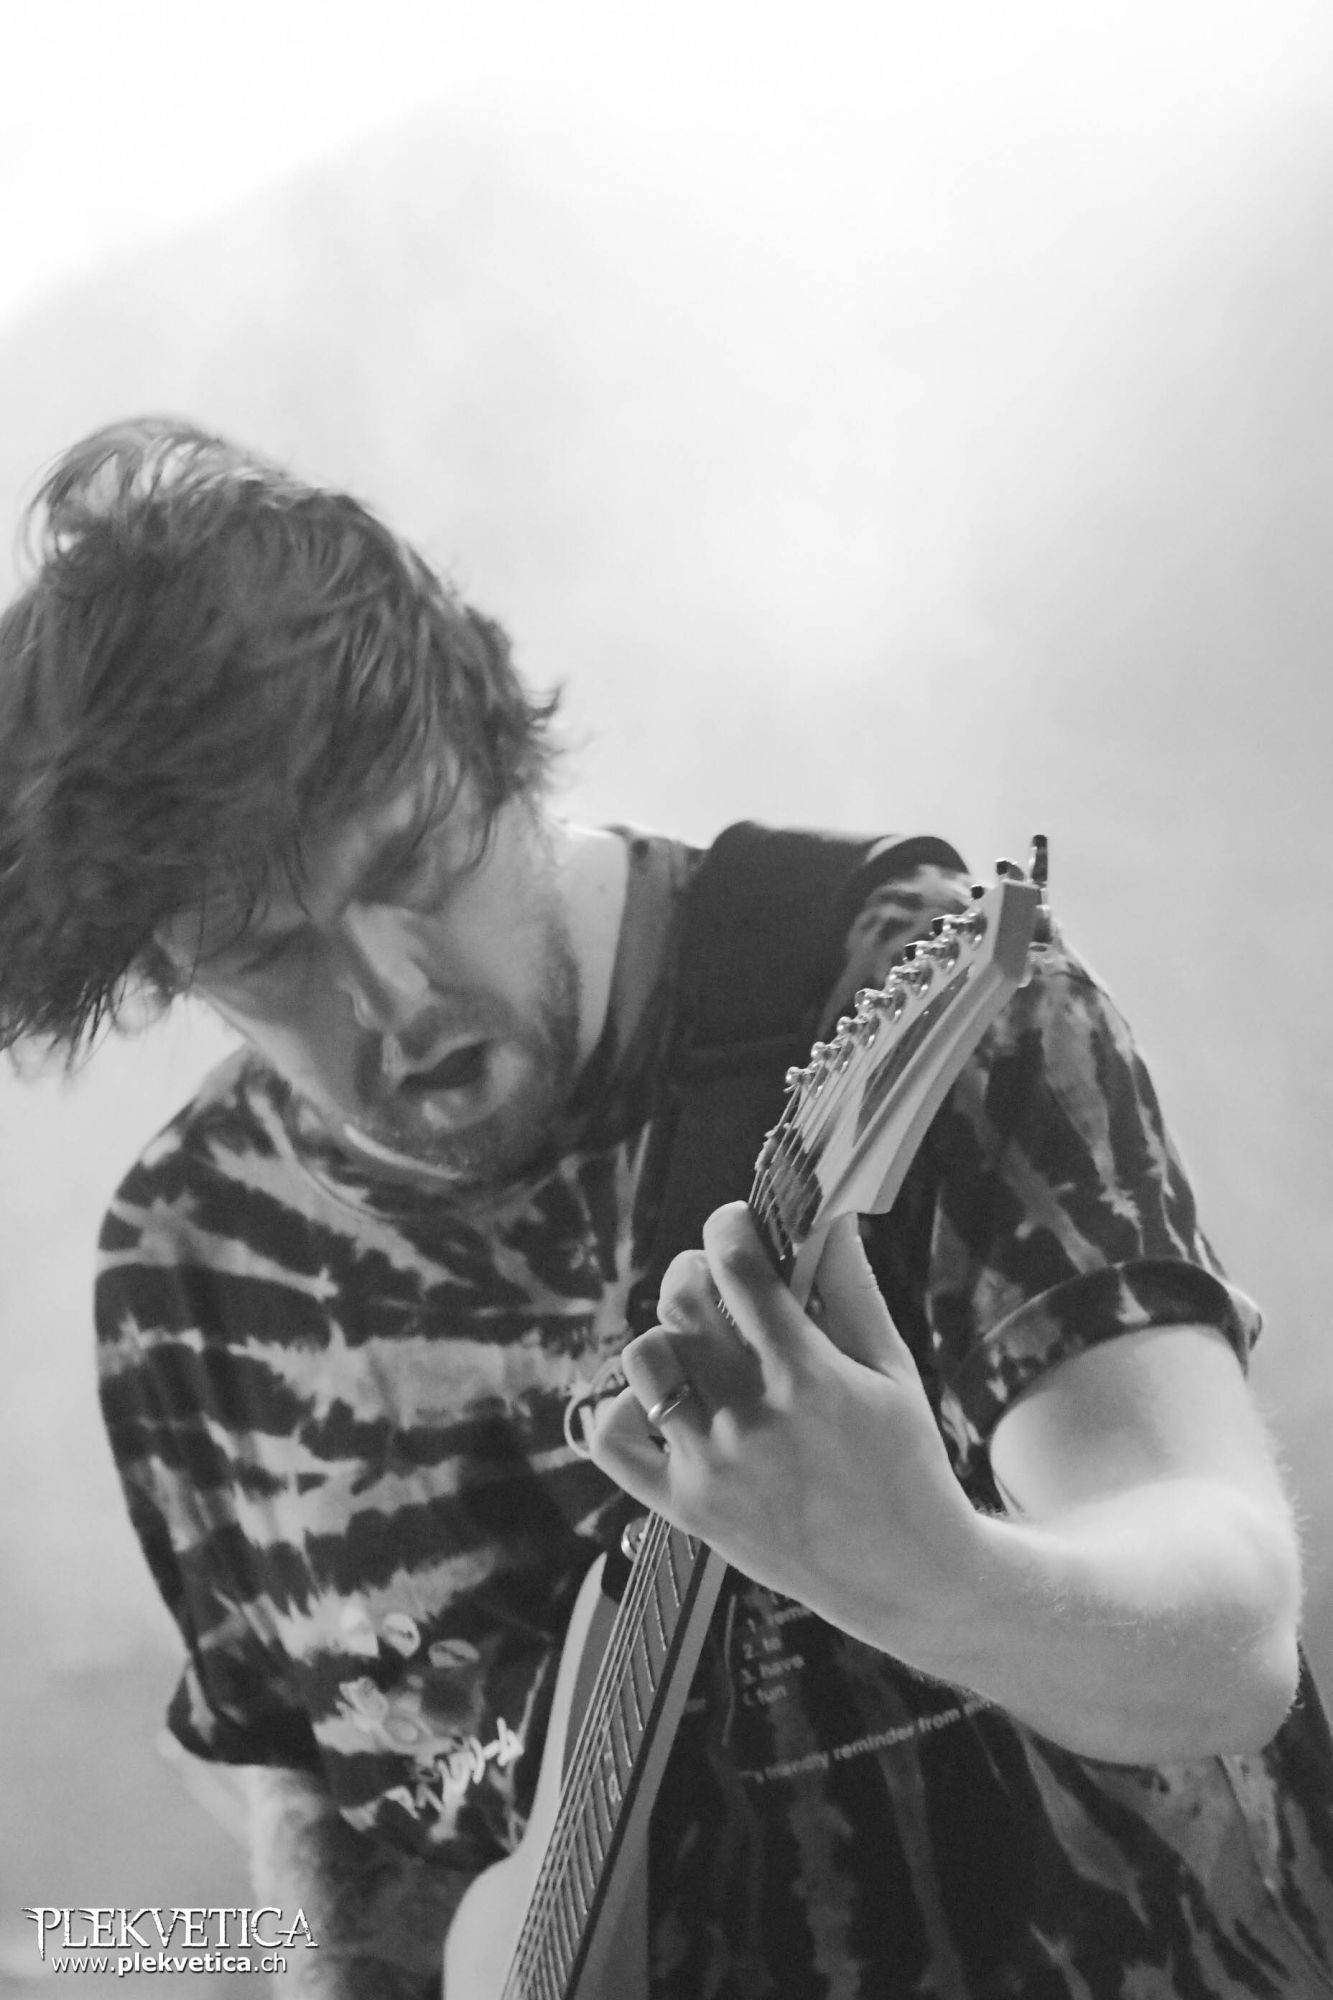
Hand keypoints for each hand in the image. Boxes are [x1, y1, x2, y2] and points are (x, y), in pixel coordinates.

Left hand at [587, 1203, 982, 1649]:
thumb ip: (852, 1287)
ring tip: (701, 1349)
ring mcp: (711, 1466)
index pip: (739, 1267)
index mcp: (808, 1377)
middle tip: (720, 1283)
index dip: (730, 1226)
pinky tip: (665, 1400)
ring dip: (668, 1338)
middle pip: (681, 1302)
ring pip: (643, 1359)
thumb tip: (827, 1213)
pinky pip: (612, 1441)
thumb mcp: (893, 1369)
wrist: (905, 1577)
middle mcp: (751, 1419)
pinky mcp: (685, 1507)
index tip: (737, 1223)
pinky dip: (622, 1408)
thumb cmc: (907, 1464)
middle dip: (697, 1271)